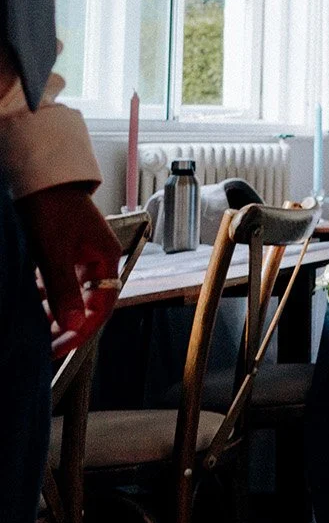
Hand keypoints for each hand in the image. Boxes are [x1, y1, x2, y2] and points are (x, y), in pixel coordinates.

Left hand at [21, 185, 122, 358]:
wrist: (39, 175)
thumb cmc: (52, 206)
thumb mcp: (55, 252)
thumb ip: (65, 290)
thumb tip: (74, 325)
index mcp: (106, 259)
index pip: (100, 306)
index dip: (81, 330)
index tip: (59, 348)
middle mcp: (95, 260)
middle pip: (85, 303)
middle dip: (65, 325)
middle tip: (44, 344)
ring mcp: (77, 255)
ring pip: (68, 294)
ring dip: (52, 312)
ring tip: (32, 328)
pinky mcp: (60, 251)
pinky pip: (55, 282)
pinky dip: (43, 296)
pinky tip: (28, 302)